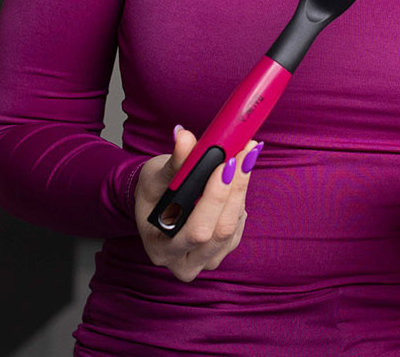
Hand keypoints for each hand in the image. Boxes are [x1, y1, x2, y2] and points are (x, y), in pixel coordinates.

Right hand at [133, 126, 259, 281]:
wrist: (157, 203)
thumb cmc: (154, 191)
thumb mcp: (156, 175)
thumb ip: (174, 160)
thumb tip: (184, 136)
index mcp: (161, 249)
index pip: (196, 230)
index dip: (214, 198)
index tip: (226, 163)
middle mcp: (184, 263)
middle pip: (220, 230)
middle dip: (234, 188)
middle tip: (244, 153)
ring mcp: (206, 259)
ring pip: (232, 226)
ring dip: (241, 188)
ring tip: (245, 155)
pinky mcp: (222, 249)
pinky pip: (238, 225)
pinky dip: (240, 196)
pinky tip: (240, 173)